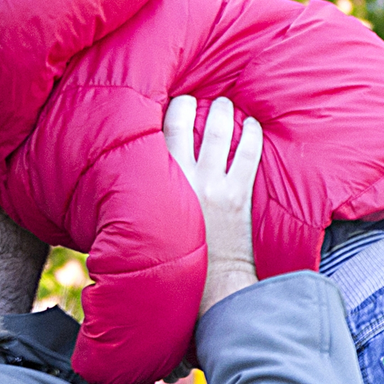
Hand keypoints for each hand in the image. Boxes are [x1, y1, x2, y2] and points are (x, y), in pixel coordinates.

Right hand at [163, 95, 262, 314]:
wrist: (211, 284)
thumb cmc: (177, 259)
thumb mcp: (149, 225)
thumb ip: (143, 200)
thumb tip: (132, 187)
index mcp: (159, 185)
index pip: (158, 135)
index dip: (163, 113)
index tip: (167, 104)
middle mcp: (185, 179)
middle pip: (185, 124)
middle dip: (189, 105)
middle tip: (194, 99)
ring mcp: (214, 185)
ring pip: (218, 133)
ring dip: (221, 113)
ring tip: (222, 104)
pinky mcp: (239, 194)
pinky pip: (248, 153)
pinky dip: (251, 134)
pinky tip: (251, 124)